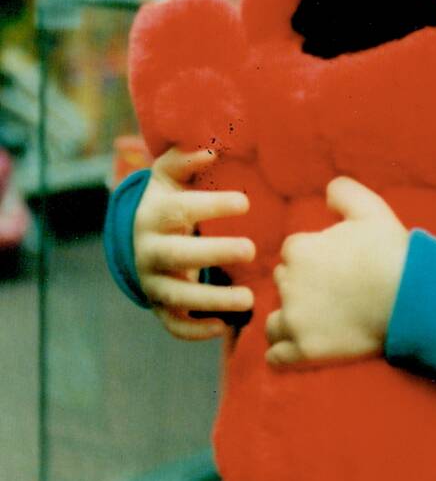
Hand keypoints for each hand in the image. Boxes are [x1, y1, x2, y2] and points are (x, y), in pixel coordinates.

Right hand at [133, 146, 254, 341]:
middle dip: (213, 253)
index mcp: (153, 216)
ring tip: (249, 299)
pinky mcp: (159, 306)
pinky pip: (173, 324)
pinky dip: (195, 331)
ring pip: (176, 297)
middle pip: (176, 255)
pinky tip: (226, 327)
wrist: (138, 240)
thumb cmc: (167, 202)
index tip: (245, 202)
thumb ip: (185, 159)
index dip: (210, 205)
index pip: (179, 209)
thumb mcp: (169, 177)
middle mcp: (148, 251)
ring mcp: (152, 282)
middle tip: (252, 250)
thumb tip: (210, 149)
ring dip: (212, 301)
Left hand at [265, 177, 409, 369]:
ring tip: (318, 324)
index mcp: (299, 248)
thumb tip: (326, 193)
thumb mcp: (371, 209)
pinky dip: (283, 355)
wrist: (412, 298)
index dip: (314, 260)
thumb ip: (343, 192)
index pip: (293, 254)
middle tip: (334, 295)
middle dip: (302, 289)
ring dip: (290, 321)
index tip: (337, 269)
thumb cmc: (392, 253)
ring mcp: (296, 319)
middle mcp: (289, 284)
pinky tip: (300, 349)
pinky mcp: (305, 351)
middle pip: (283, 285)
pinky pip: (276, 357)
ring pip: (275, 321)